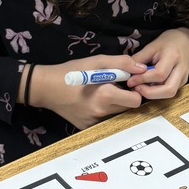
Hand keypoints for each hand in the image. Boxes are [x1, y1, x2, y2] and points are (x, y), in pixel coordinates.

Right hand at [27, 55, 147, 129]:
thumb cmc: (72, 71)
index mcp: (105, 95)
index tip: (127, 84)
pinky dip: (103, 112)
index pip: (136, 100)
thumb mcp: (97, 61)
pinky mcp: (87, 128)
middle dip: (125, 98)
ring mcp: (93, 123)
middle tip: (114, 87)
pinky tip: (92, 103)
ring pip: (116, 115)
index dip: (135, 91)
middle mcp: (100, 112)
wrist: (46, 88)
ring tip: (101, 94)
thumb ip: (122, 63)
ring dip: (114, 105)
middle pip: (127, 109)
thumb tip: (142, 68)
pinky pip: (104, 120)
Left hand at [126, 29, 188, 101]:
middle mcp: (181, 70)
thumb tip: (125, 72)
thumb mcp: (151, 46)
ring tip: (141, 88)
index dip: (143, 79)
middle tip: (136, 88)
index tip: (130, 81)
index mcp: (173, 56)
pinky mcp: (183, 83)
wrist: (188, 42)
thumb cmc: (168, 42)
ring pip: (170, 94)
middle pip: (169, 90)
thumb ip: (138, 59)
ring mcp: (184, 78)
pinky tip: (149, 86)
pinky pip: (170, 92)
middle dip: (150, 93)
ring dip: (154, 94)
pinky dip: (158, 92)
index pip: (159, 74)